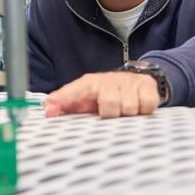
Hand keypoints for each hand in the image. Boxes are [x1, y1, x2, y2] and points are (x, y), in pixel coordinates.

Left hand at [44, 71, 159, 118]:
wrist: (135, 80)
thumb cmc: (106, 94)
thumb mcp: (85, 99)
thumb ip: (66, 105)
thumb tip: (47, 110)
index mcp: (90, 83)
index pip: (75, 89)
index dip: (64, 98)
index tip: (50, 107)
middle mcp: (108, 80)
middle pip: (109, 105)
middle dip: (111, 114)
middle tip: (111, 112)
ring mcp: (129, 82)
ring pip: (129, 107)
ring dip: (128, 114)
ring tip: (125, 110)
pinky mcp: (147, 85)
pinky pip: (146, 105)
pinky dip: (144, 110)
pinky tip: (138, 107)